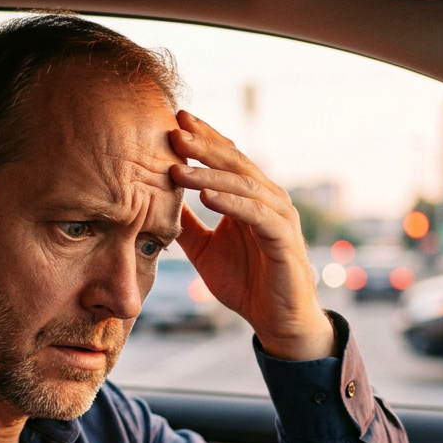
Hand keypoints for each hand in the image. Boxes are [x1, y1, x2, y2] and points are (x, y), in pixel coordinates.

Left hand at [169, 111, 335, 360]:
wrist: (276, 321)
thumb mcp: (204, 250)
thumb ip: (187, 224)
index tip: (174, 121)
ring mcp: (279, 216)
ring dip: (209, 173)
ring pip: (243, 184)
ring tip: (179, 165)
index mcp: (250, 197)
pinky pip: (256, 215)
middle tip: (175, 130)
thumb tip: (158, 202)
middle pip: (235, 162)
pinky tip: (206, 196)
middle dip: (204, 145)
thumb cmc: (245, 283)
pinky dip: (231, 203)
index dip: (203, 138)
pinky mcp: (284, 239)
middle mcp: (268, 199)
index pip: (226, 158)